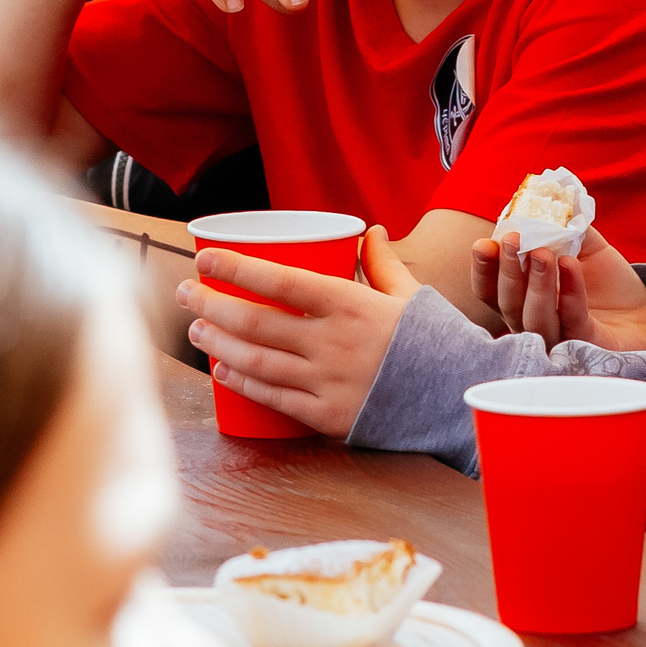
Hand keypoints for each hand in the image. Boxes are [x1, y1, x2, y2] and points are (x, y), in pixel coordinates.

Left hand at [176, 226, 422, 435]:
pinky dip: (244, 383)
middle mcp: (334, 342)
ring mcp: (329, 382)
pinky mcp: (329, 417)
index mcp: (351, 304)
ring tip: (196, 330)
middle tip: (186, 294)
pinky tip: (223, 369)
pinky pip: (275, 398)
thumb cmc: (434, 340)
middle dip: (212, 305)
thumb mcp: (409, 294)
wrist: (459, 400)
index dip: (236, 268)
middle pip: (256, 322)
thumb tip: (369, 229)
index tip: (204, 258)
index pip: (279, 281)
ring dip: (219, 343)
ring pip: (257, 361)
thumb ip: (382, 263)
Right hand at [469, 228, 645, 351]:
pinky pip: (571, 320)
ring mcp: (559, 336)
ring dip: (534, 283)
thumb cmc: (607, 281)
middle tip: (514, 239)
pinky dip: (569, 291)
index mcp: (524, 297)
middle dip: (507, 271)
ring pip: (533, 319)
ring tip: (543, 253)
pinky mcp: (585, 344)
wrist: (644, 312)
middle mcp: (534, 320)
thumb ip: (562, 226)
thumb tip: (546, 196)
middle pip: (507, 304)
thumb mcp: (583, 246)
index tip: (484, 243)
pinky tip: (571, 265)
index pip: (491, 290)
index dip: (483, 270)